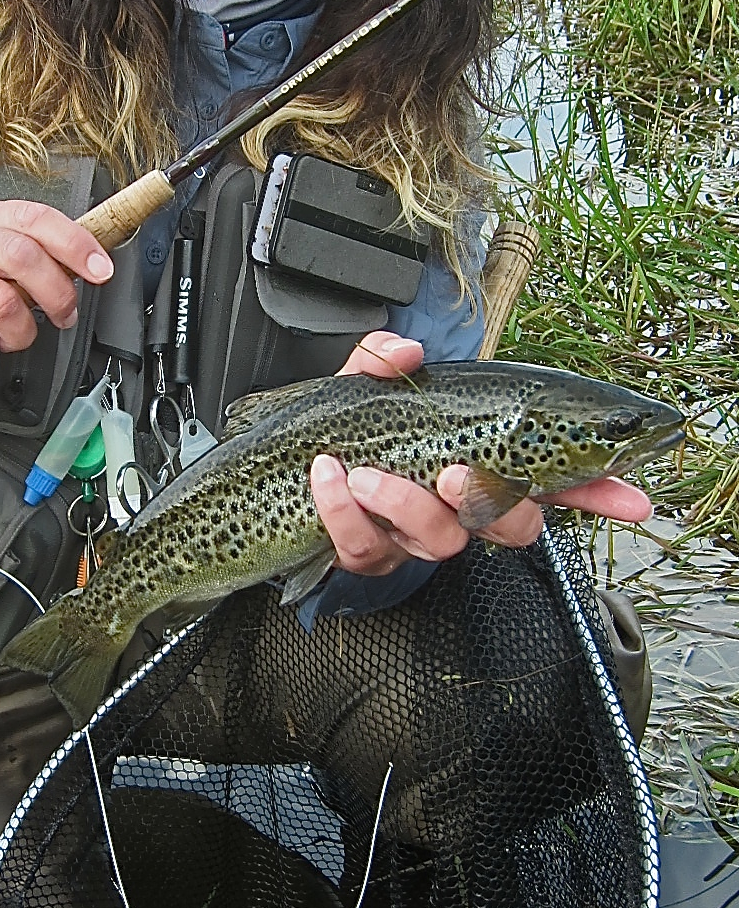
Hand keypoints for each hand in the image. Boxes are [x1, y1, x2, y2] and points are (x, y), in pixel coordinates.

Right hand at [0, 200, 112, 382]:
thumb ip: (29, 258)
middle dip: (56, 293)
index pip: (35, 218)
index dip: (75, 243)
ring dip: (21, 332)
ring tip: (15, 339)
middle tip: (63, 317)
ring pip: (0, 302)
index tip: (101, 270)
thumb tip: (86, 268)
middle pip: (21, 257)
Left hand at [309, 331, 651, 578]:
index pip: (551, 483)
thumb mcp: (362, 387)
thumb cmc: (340, 432)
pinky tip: (326, 478)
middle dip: (490, 503)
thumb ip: (385, 361)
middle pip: (511, 526)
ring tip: (360, 472)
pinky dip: (342, 508)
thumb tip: (406, 350)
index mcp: (475, 464)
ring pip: (437, 540)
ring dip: (400, 502)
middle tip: (453, 476)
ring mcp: (413, 537)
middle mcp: (455, 508)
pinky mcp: (367, 556)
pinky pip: (365, 548)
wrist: (276, 475)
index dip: (596, 491)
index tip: (632, 499)